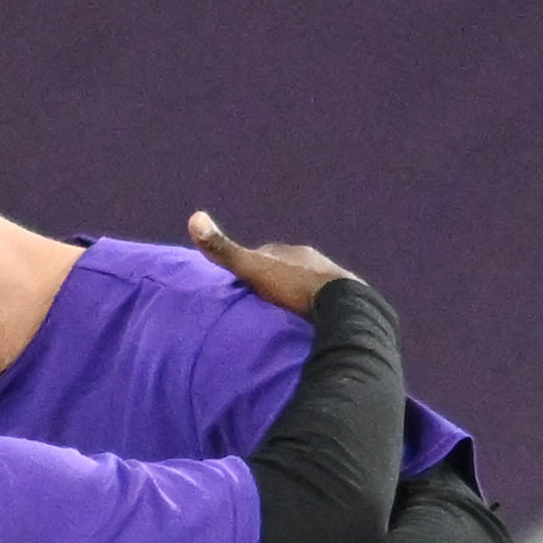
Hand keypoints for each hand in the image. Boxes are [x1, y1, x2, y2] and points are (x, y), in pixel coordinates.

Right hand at [185, 212, 354, 316]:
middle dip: (275, 282)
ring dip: (295, 297)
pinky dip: (314, 311)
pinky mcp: (348, 303)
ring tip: (282, 317)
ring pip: (308, 286)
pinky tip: (308, 325)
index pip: (266, 254)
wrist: (342, 306)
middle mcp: (314, 261)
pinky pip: (325, 305)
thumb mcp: (254, 270)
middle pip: (288, 270)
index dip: (251, 266)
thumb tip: (194, 218)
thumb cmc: (295, 287)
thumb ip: (226, 252)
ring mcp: (333, 281)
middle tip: (260, 303)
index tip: (240, 283)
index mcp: (292, 252)